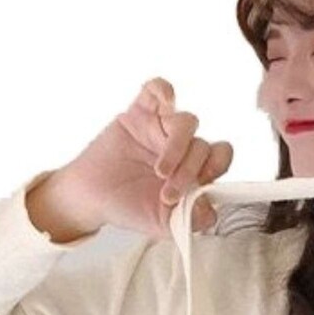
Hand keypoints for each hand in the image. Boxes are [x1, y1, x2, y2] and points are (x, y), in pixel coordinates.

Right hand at [63, 77, 233, 239]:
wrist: (93, 199)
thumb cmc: (130, 209)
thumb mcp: (165, 225)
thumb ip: (191, 220)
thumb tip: (212, 212)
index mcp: (194, 170)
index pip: (220, 156)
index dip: (217, 167)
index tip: (200, 186)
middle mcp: (182, 147)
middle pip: (203, 144)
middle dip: (190, 170)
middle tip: (167, 193)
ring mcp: (161, 129)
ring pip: (186, 122)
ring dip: (177, 147)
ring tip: (159, 171)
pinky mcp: (139, 114)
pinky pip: (157, 90)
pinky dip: (163, 90)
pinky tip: (164, 103)